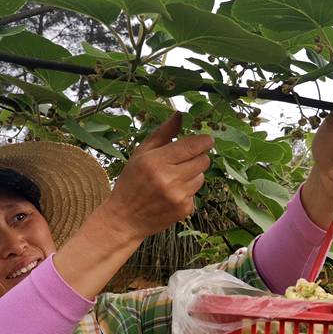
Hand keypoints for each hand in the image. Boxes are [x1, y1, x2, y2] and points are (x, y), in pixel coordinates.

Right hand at [102, 111, 212, 239]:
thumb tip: (180, 114)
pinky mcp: (184, 210)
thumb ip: (163, 133)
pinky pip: (196, 193)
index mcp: (156, 161)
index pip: (192, 146)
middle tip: (184, 159)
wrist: (124, 219)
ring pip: (201, 177)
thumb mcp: (141, 154)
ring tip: (173, 179)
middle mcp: (169, 179)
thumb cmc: (131, 182)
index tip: (208, 139)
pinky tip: (171, 194)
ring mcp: (178, 196)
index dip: (204, 141)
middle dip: (198, 157)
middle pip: (203, 160)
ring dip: (192, 175)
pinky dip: (187, 191)